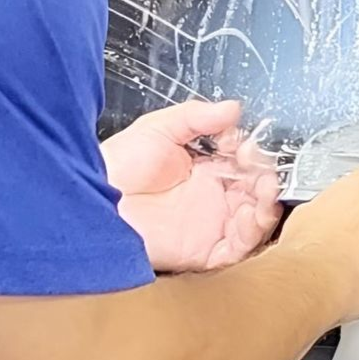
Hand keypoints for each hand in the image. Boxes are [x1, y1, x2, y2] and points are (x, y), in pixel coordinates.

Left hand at [101, 100, 282, 272]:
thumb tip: (233, 108)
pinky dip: (253, 233)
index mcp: (204, 170)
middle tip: (261, 170)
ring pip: (255, 220)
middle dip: (266, 179)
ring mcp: (210, 225)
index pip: (244, 163)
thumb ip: (197, 116)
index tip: (249, 148)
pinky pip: (240, 248)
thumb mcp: (158, 128)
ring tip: (263, 190)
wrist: (91, 202)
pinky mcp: (204, 251)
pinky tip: (251, 214)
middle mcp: (211, 198)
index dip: (254, 155)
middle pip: (256, 191)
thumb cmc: (116, 166)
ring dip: (267, 204)